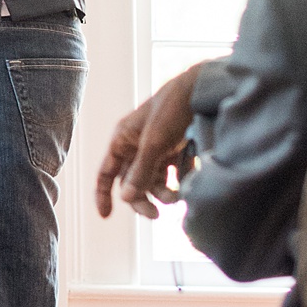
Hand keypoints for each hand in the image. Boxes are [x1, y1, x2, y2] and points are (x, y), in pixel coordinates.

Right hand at [95, 62, 206, 219]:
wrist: (203, 91)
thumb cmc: (172, 111)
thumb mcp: (154, 142)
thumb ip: (140, 171)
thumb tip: (125, 199)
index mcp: (122, 140)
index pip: (106, 172)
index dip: (103, 193)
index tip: (105, 216)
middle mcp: (136, 146)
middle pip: (131, 182)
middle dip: (142, 198)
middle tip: (156, 215)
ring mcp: (156, 148)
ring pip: (153, 180)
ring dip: (163, 192)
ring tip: (178, 198)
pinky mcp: (176, 149)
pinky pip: (172, 174)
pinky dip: (178, 182)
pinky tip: (187, 185)